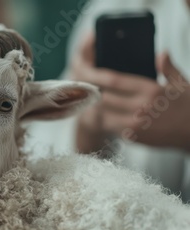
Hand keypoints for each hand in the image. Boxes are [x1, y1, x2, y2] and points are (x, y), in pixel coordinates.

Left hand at [71, 33, 189, 151]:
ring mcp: (136, 125)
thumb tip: (160, 53)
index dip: (98, 77)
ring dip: (97, 108)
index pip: (114, 81)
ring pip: (103, 115)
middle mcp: (141, 107)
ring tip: (93, 102)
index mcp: (151, 90)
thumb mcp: (183, 84)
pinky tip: (105, 115)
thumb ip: (168, 68)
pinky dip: (106, 121)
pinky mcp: (133, 138)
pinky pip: (111, 127)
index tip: (90, 74)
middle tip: (88, 88)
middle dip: (95, 93)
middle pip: (104, 98)